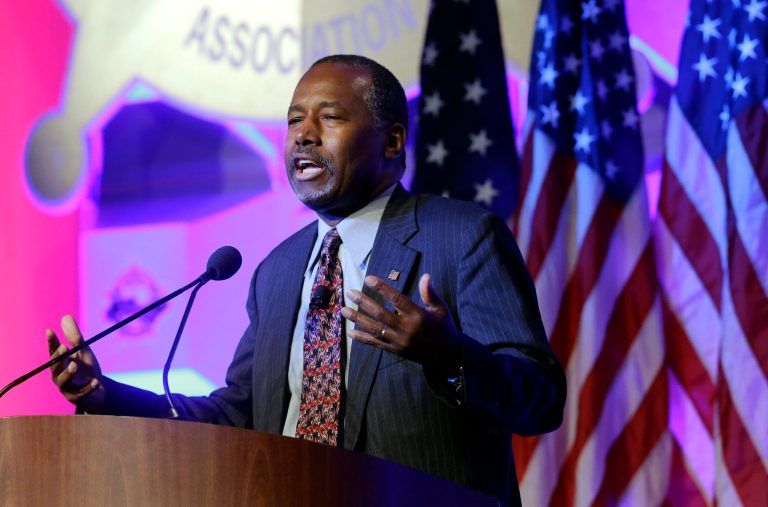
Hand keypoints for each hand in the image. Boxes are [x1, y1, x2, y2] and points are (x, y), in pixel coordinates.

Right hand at [47, 315, 104, 410]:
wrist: (98, 390)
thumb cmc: (86, 369)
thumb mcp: (83, 351)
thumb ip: (75, 337)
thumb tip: (65, 316)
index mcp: (60, 364)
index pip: (53, 352)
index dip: (51, 342)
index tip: (49, 330)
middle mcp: (59, 376)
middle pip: (55, 368)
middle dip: (58, 357)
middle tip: (63, 347)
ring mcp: (68, 388)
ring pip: (64, 381)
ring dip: (68, 373)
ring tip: (75, 364)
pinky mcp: (78, 398)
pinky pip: (83, 392)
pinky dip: (90, 387)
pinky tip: (96, 381)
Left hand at [341, 274, 461, 373]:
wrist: (447, 356)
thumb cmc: (444, 328)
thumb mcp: (440, 309)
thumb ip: (430, 293)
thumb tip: (426, 275)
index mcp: (417, 315)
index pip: (396, 299)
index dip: (382, 288)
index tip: (368, 279)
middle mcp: (406, 328)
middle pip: (380, 313)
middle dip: (364, 302)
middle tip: (351, 292)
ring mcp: (398, 341)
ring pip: (374, 329)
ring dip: (357, 319)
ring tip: (344, 310)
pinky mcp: (395, 350)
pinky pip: (375, 343)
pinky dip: (362, 338)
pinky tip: (350, 332)